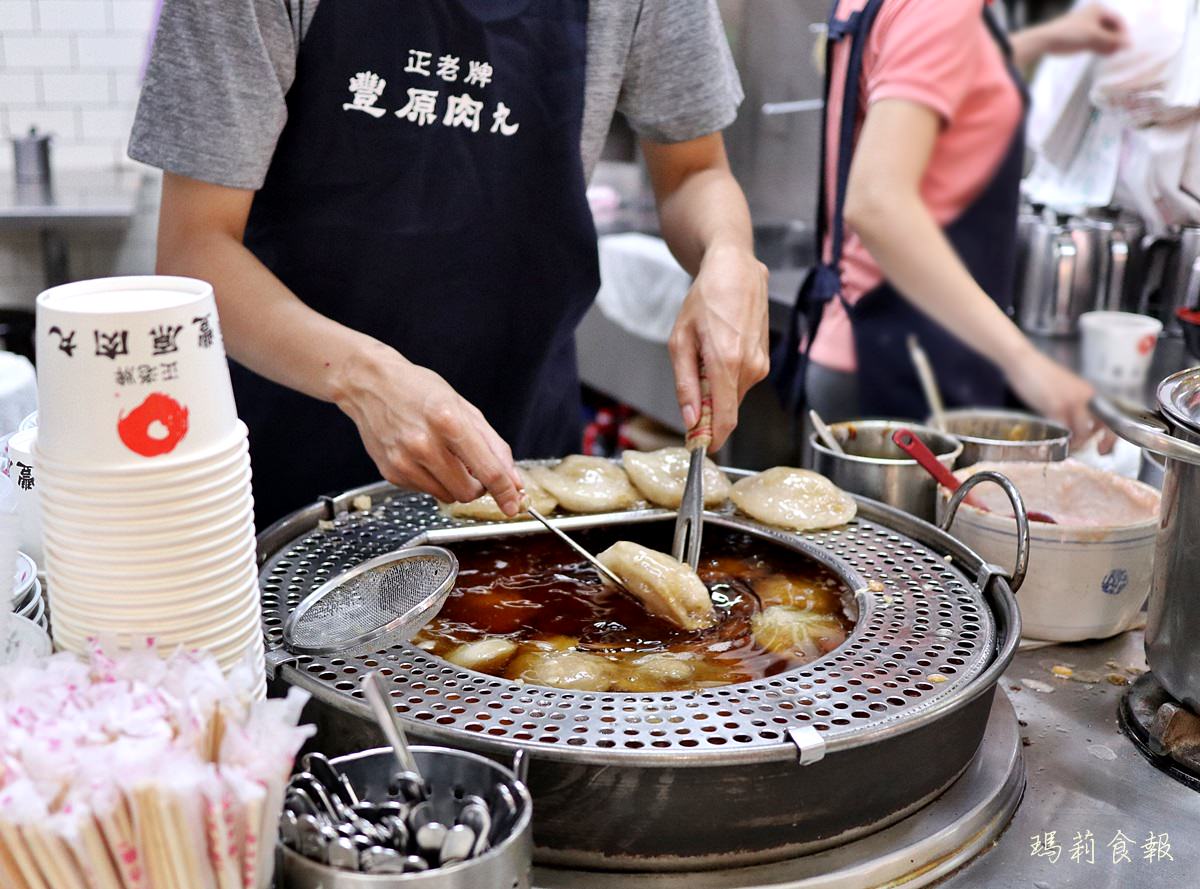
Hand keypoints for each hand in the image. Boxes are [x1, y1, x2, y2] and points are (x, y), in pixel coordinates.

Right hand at [335, 343, 523, 512]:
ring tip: (443, 456)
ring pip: (448, 496)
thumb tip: (513, 481)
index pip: (487, 470)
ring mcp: (404, 461)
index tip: (513, 505)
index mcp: (449, 421)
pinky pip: (426, 491)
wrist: (370, 385)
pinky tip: (422, 457)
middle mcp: (424, 444)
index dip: (505, 492)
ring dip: (454, 484)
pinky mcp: (391, 473)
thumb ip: (493, 446)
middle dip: (477, 486)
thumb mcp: (464, 408)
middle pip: (468, 492)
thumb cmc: (419, 391)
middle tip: (472, 467)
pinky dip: (433, 480)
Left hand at [668, 243, 769, 448]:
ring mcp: (761, 365)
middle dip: (707, 407)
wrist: (736, 270)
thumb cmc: (705, 300)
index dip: (710, 439)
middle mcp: (750, 369)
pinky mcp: (765, 360)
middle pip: (727, 409)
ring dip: (716, 387)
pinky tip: (720, 347)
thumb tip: (691, 421)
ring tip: (706, 352)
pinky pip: (741, 381)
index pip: (725, 420)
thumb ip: (685, 384)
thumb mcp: (681, 341)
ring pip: (733, 394)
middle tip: (690, 379)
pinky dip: (727, 375)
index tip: (696, 446)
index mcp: (726, 364)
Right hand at [1003, 347, 1112, 451]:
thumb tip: (1076, 426)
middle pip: (1103, 426)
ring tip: (1069, 446)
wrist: (1025, 362)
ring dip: (1078, 443)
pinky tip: (1058, 441)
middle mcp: (1086, 397)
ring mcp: (1071, 402)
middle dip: (1100, 442)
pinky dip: (1063, 439)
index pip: (1111, 416)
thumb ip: (1074, 406)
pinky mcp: (1055, 407)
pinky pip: (1064, 430)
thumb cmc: (1040, 375)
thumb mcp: (1064, 390)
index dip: (1111, 435)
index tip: (1103, 447)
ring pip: (1083, 431)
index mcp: (1089, 392)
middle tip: (1095, 451)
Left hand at [1043, 4, 1128, 55]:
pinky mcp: (1083, 38)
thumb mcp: (1094, 36)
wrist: (1048, 40)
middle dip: (1116, 40)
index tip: (1127, 44)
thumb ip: (1113, 40)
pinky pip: (1097, 42)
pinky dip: (1101, 48)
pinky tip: (1105, 55)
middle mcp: (1095, 16)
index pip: (1118, 20)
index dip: (1123, 32)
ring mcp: (1088, 28)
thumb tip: (1130, 44)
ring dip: (1109, 45)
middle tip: (1119, 51)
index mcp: (1098, 10)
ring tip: (1111, 54)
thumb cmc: (1071, 33)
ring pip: (1104, 37)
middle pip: (1112, 28)